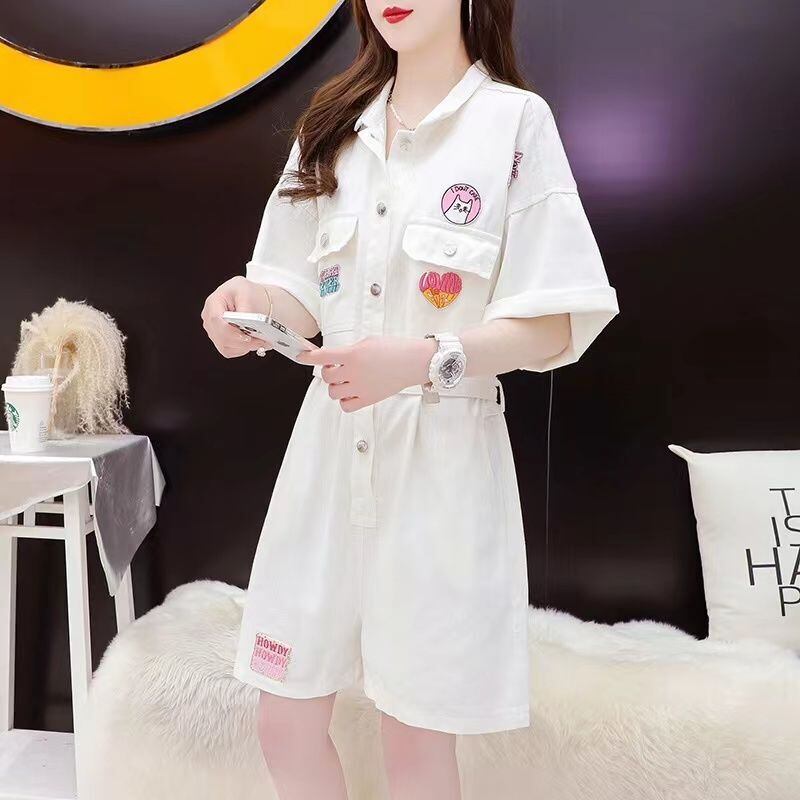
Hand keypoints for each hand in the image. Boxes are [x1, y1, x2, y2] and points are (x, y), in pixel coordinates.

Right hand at [201, 276, 270, 357]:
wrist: (246, 297)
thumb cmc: (244, 292)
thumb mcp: (247, 291)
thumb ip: (246, 308)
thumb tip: (248, 324)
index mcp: (213, 303)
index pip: (216, 320)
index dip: (230, 331)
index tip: (247, 336)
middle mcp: (209, 319)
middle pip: (221, 338)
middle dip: (243, 343)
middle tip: (262, 341)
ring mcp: (213, 331)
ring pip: (226, 347)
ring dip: (246, 347)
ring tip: (262, 341)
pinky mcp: (220, 340)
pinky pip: (230, 351)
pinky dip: (244, 349)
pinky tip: (254, 343)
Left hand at [296, 335, 436, 411]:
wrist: (413, 362)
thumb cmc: (394, 349)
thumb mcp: (367, 342)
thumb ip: (349, 351)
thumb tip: (336, 360)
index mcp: (352, 355)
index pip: (322, 356)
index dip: (307, 356)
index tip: (300, 356)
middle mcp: (353, 373)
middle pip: (326, 376)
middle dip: (328, 371)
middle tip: (336, 367)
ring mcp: (360, 388)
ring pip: (333, 392)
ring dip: (335, 385)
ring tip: (346, 379)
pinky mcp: (368, 399)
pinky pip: (346, 406)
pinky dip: (344, 400)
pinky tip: (351, 392)